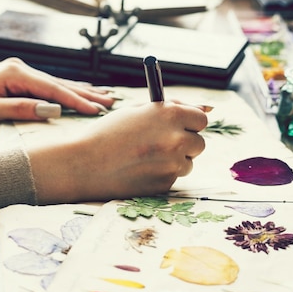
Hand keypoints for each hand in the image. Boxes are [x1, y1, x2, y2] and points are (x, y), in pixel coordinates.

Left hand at [0, 58, 115, 136]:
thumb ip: (20, 108)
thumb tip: (52, 110)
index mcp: (14, 72)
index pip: (52, 89)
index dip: (75, 101)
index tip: (95, 110)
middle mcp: (21, 68)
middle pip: (60, 84)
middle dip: (87, 94)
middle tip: (112, 102)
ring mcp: (22, 73)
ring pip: (59, 85)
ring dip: (82, 92)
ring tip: (106, 97)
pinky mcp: (22, 81)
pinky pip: (50, 88)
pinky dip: (69, 92)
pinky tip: (84, 92)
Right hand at [28, 101, 207, 202]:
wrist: (83, 164)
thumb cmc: (108, 133)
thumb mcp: (138, 111)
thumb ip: (172, 108)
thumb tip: (209, 108)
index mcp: (170, 114)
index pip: (201, 118)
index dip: (190, 123)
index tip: (180, 126)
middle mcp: (176, 138)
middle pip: (199, 143)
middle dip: (185, 143)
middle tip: (160, 144)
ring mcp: (172, 163)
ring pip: (187, 162)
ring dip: (173, 161)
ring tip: (144, 158)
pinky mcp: (166, 184)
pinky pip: (173, 178)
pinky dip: (161, 175)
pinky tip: (139, 171)